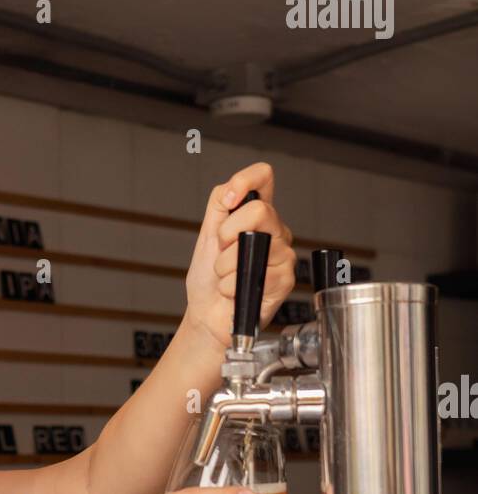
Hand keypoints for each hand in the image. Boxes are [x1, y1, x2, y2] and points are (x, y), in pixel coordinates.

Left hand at [184, 162, 296, 351]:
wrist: (207, 316)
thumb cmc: (209, 280)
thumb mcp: (207, 234)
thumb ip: (219, 203)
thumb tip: (232, 191)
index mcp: (257, 216)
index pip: (263, 178)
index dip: (246, 180)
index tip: (229, 200)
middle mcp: (275, 232)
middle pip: (259, 211)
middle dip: (228, 235)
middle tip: (221, 252)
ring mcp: (283, 255)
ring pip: (253, 245)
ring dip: (226, 265)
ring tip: (227, 277)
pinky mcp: (285, 280)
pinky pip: (255, 273)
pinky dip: (233, 285)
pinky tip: (235, 292)